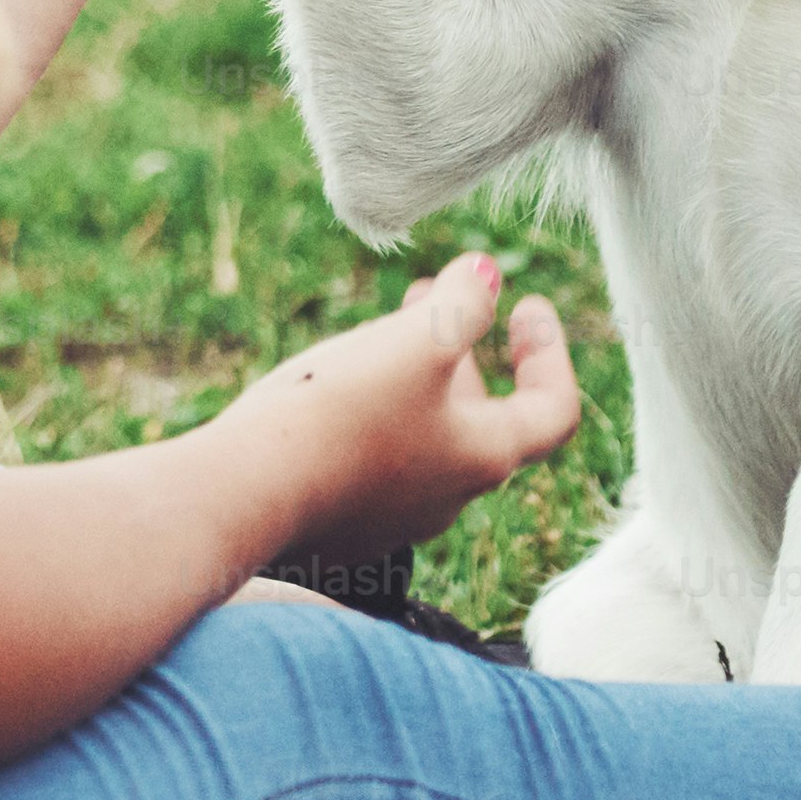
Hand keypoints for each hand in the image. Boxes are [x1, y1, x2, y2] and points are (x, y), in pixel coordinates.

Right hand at [215, 251, 581, 574]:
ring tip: (380, 330)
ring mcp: (394, 518)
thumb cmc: (342, 413)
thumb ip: (464, 303)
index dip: (550, 352)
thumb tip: (487, 275)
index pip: (554, 411)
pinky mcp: (344, 525)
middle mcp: (448, 497)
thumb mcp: (416, 341)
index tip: (526, 305)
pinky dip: (373, 412)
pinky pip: (374, 460)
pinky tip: (333, 384)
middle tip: (442, 298)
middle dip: (465, 351)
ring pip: (424, 437)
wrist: (247, 492)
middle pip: (482, 419)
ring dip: (416, 378)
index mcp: (483, 456)